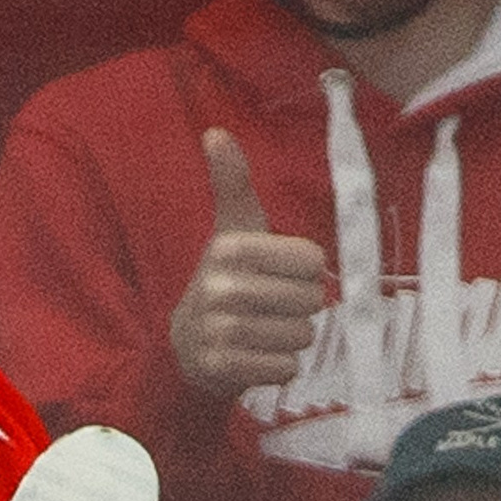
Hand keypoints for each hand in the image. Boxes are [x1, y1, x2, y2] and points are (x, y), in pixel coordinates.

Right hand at [167, 129, 328, 398]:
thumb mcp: (233, 229)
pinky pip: (284, 368)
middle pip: (310, 300)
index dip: (304, 272)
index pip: (313, 262)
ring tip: (263, 333)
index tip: (276, 275)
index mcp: (230, 247)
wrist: (187, 344)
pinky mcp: (222, 367)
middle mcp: (221, 286)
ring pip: (301, 336)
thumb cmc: (226, 279)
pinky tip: (256, 356)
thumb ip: (232, 183)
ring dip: (290, 339)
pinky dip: (279, 367)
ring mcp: (218, 329)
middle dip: (299, 309)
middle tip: (269, 308)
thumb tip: (215, 132)